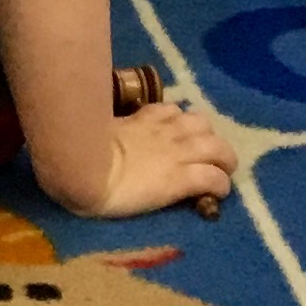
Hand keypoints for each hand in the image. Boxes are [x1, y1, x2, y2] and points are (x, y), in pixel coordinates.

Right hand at [51, 99, 238, 220]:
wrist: (85, 169)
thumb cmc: (81, 150)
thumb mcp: (98, 129)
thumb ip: (111, 128)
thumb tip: (105, 132)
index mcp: (144, 119)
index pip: (173, 111)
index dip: (182, 124)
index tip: (181, 136)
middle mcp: (166, 131)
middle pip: (203, 125)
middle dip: (211, 139)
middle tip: (210, 157)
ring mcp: (177, 154)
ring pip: (217, 147)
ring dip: (224, 159)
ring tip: (222, 173)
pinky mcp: (181, 178)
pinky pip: (213, 178)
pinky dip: (221, 185)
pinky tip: (219, 194)